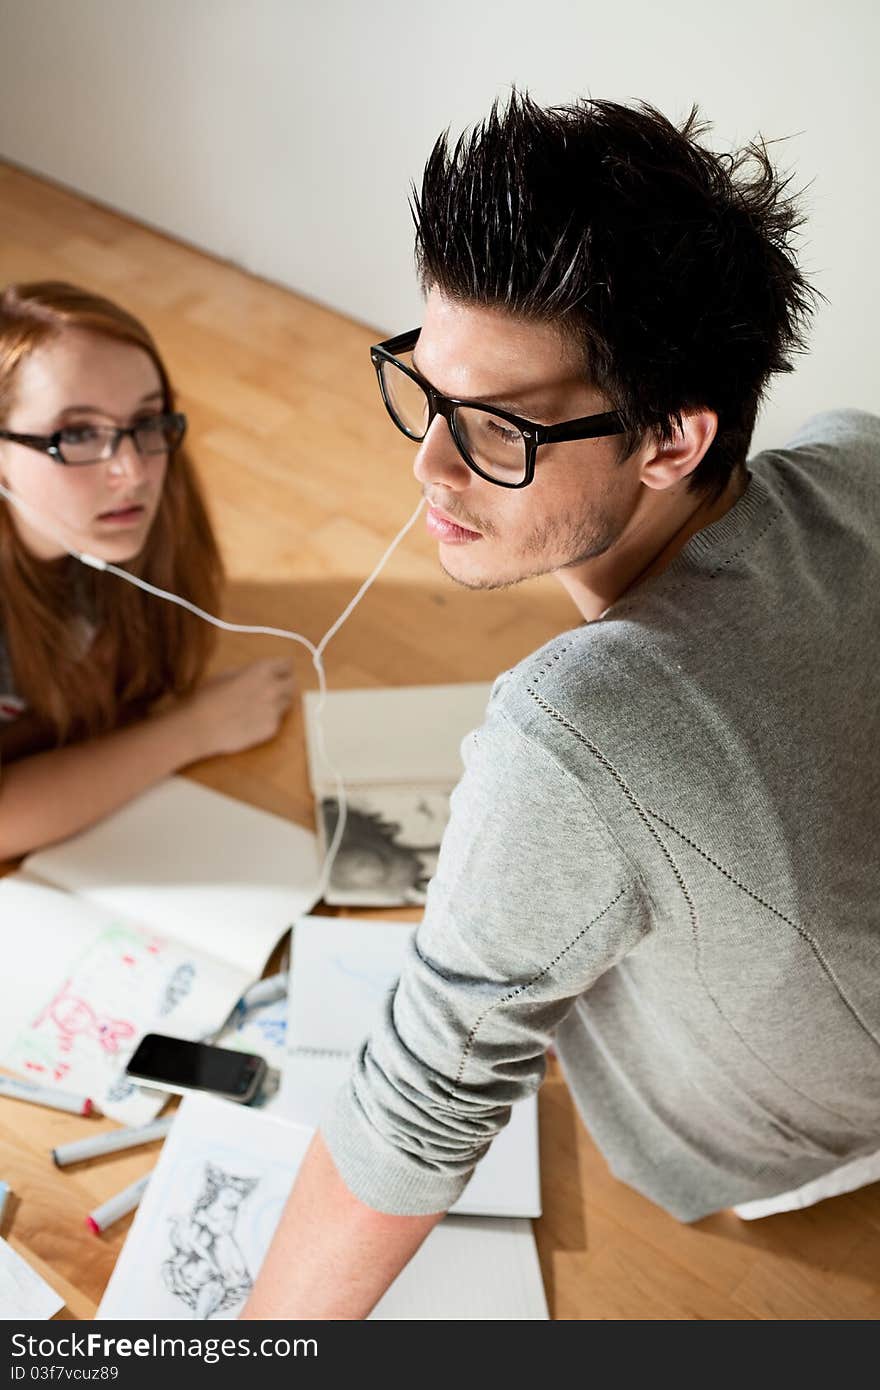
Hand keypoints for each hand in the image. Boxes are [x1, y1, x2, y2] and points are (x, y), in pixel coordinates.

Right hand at [181, 658, 295, 759]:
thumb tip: (262, 673)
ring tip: (257, 708)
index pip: (287, 665)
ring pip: (287, 703)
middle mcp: (273, 688)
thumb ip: (250, 672)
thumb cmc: (208, 697)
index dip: (282, 669)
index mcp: (262, 670)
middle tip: (271, 691)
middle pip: (292, 684)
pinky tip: (251, 722)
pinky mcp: (272, 728)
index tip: (278, 674)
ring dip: (278, 703)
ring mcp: (275, 710)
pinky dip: (268, 720)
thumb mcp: (228, 674)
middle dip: (284, 686)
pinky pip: (277, 721)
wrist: (200, 727)